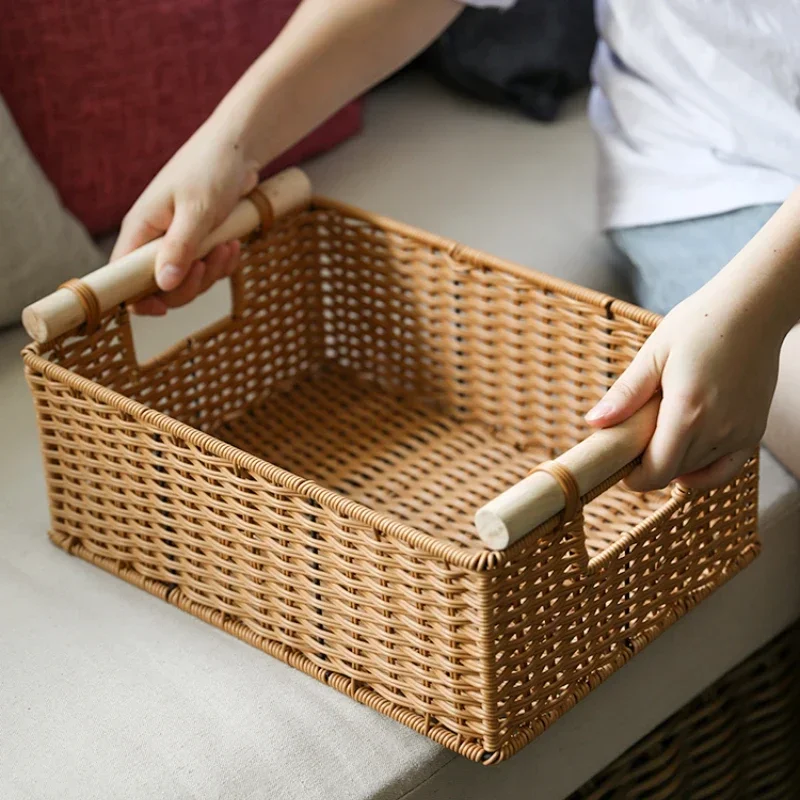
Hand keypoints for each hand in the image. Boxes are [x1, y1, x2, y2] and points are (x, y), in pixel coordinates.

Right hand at [111, 120, 260, 314]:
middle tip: (209, 263)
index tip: (163, 308)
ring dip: (212, 272)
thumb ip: (179, 248)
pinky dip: (222, 264)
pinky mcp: (198, 242)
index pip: (123, 277)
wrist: (237, 148)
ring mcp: (176, 242)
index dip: (137, 299)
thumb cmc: (211, 170)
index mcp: (141, 229)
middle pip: (160, 288)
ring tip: (227, 245)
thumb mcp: (197, 211)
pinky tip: (233, 245)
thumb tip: (163, 285)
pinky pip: (207, 269)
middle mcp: (153, 239)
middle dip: (189, 285)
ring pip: (188, 281)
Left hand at [585, 283, 782, 490]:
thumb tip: (593, 422)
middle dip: (649, 468)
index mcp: (688, 411)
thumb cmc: (700, 324)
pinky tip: (686, 460)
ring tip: (659, 437)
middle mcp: (718, 429)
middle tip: (633, 445)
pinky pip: (727, 469)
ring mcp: (741, 433)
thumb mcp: (653, 354)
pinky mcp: (755, 431)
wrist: (754, 309)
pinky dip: (704, 472)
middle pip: (674, 474)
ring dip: (674, 466)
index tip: (620, 467)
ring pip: (698, 473)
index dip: (635, 478)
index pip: (657, 471)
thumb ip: (626, 394)